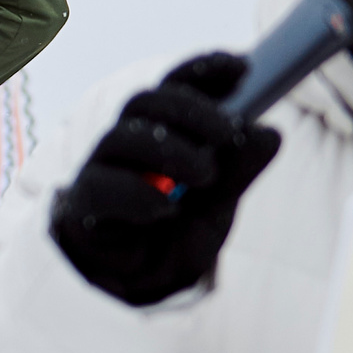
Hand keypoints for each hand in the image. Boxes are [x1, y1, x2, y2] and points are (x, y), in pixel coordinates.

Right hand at [52, 54, 280, 307]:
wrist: (136, 286)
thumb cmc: (172, 236)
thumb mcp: (217, 206)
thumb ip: (237, 172)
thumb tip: (268, 133)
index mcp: (160, 132)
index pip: (174, 87)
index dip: (203, 70)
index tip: (243, 66)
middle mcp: (126, 144)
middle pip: (144, 103)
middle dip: (191, 110)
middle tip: (230, 133)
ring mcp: (101, 171)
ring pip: (121, 138)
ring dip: (170, 150)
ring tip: (204, 174)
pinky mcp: (84, 205)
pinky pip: (101, 187)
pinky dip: (138, 194)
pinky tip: (165, 210)